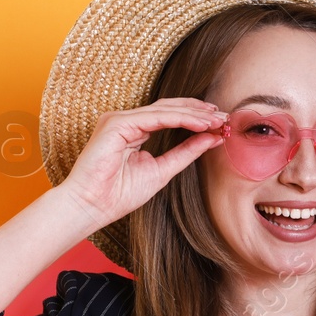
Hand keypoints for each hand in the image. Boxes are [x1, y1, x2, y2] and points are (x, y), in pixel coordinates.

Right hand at [57, 97, 227, 227]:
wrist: (91, 207)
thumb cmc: (118, 195)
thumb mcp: (161, 171)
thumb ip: (184, 153)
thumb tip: (210, 139)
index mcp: (134, 130)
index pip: (170, 117)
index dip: (196, 118)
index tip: (220, 124)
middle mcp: (126, 120)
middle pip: (169, 108)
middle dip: (199, 111)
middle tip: (225, 117)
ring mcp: (119, 119)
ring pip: (165, 110)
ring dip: (194, 114)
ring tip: (217, 120)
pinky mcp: (117, 123)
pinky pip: (155, 117)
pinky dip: (180, 119)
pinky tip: (200, 124)